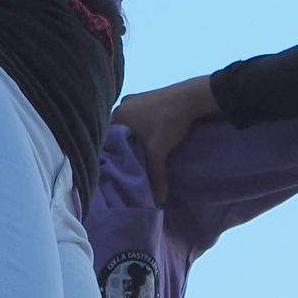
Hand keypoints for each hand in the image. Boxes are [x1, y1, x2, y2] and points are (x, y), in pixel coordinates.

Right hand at [114, 74, 217, 202]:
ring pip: (129, 124)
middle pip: (117, 132)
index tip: (116, 166)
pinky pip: (137, 117)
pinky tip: (148, 137)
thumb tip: (160, 199)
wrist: (190, 97)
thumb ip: (156, 175)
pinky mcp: (146, 98)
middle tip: (128, 163)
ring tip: (138, 152)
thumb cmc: (168, 122)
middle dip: (123, 147)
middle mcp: (122, 105)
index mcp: (118, 115)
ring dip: (133, 137)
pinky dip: (140, 128)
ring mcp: (134, 100)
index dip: (112, 153)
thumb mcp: (159, 151)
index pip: (107, 139)